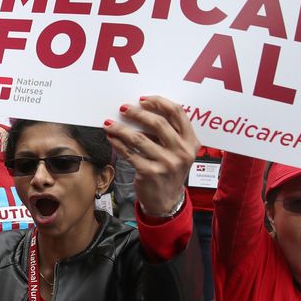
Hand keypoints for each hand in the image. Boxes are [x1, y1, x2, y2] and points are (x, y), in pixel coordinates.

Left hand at [104, 96, 198, 216]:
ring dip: (121, 129)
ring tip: (109, 124)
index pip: (177, 113)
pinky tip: (111, 138)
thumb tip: (140, 112)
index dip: (159, 102)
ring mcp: (167, 163)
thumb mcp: (178, 151)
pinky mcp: (151, 173)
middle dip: (137, 113)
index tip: (143, 100)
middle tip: (123, 108)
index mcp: (191, 141)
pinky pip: (129, 153)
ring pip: (139, 138)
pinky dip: (118, 143)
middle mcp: (182, 152)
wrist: (166, 200)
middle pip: (158, 123)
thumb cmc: (169, 170)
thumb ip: (168, 133)